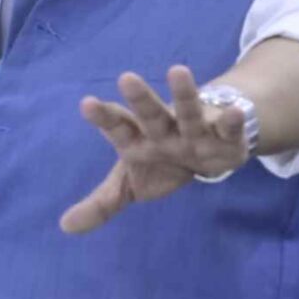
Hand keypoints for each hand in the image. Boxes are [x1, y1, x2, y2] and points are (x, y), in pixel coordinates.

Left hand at [59, 65, 247, 234]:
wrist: (206, 152)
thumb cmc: (161, 163)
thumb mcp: (129, 185)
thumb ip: (101, 204)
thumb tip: (65, 227)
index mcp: (136, 138)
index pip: (117, 127)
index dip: (103, 116)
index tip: (86, 104)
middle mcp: (162, 129)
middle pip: (150, 114)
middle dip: (140, 98)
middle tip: (126, 78)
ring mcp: (193, 129)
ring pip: (187, 111)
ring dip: (183, 94)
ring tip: (177, 71)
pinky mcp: (224, 135)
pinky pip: (227, 127)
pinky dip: (230, 120)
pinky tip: (232, 113)